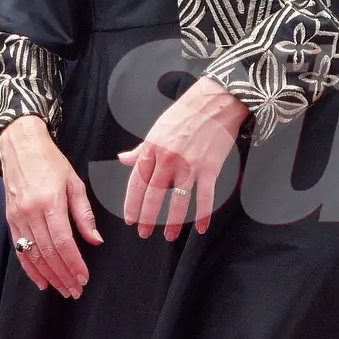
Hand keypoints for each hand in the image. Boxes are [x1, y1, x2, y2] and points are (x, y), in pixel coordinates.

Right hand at [0, 114, 102, 298]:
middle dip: (63, 275)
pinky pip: (20, 249)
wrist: (20, 147)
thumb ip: (84, 214)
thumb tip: (95, 240)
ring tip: (62, 289)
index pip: (63, 242)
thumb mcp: (74, 183)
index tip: (83, 278)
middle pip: (48, 253)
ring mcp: (18, 217)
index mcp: (50, 202)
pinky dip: (30, 268)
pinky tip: (41, 280)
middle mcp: (31, 213)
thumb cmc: (50, 162)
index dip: (74, 263)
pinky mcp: (11, 220)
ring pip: (33, 255)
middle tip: (75, 290)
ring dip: (49, 276)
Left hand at [117, 77, 248, 240]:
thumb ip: (140, 149)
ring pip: (178, 201)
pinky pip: (205, 198)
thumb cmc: (185, 113)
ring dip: (173, 223)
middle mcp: (168, 159)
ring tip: (169, 236)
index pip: (136, 182)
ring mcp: (189, 165)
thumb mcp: (157, 129)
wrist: (216, 101)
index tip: (130, 219)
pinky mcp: (210, 168)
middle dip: (147, 218)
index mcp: (152, 148)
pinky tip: (201, 228)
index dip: (132, 203)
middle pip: (154, 195)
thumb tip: (123, 159)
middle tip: (143, 233)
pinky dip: (203, 215)